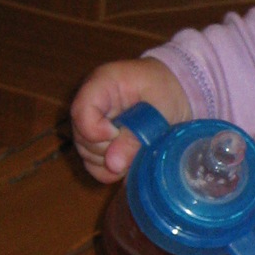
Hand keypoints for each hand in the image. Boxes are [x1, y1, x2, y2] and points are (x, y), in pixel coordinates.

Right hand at [70, 58, 191, 182]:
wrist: (174, 91)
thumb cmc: (166, 91)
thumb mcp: (160, 108)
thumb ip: (136, 135)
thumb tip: (113, 165)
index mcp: (101, 84)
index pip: (81, 112)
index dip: (96, 131)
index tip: (117, 134)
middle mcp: (89, 103)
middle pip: (82, 137)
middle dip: (109, 149)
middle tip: (136, 141)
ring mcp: (90, 123)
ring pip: (87, 154)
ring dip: (113, 161)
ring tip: (137, 148)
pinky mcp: (97, 141)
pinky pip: (94, 165)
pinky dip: (112, 170)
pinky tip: (129, 160)